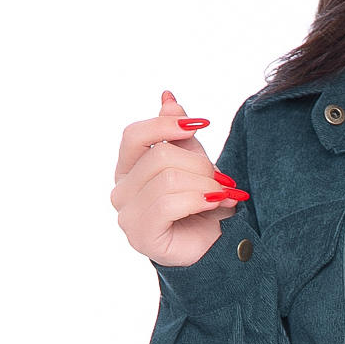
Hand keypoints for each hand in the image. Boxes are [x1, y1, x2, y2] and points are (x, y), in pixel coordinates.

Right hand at [111, 91, 248, 266]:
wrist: (214, 246)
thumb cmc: (201, 203)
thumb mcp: (192, 160)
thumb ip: (177, 132)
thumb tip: (168, 97)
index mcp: (127, 169)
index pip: (134, 134)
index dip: (167, 124)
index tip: (202, 125)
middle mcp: (120, 191)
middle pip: (159, 156)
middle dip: (200, 165)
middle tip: (223, 180)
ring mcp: (126, 216)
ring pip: (168, 180)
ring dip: (206, 185)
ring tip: (224, 195)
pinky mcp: (141, 236)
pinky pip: (169, 204)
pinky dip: (199, 201)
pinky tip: (217, 205)